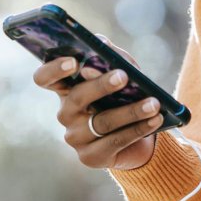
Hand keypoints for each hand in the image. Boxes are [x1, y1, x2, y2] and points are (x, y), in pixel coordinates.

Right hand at [32, 39, 162, 170]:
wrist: (140, 132)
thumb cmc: (125, 94)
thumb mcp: (122, 69)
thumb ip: (110, 55)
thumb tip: (102, 43)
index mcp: (66, 88)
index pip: (45, 78)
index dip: (54, 69)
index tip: (73, 61)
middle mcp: (65, 113)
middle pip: (77, 97)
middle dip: (102, 85)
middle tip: (124, 76)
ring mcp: (75, 137)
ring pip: (101, 122)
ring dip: (131, 111)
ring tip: (154, 103)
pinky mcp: (91, 157)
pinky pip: (115, 141)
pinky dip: (139, 129)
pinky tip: (155, 119)